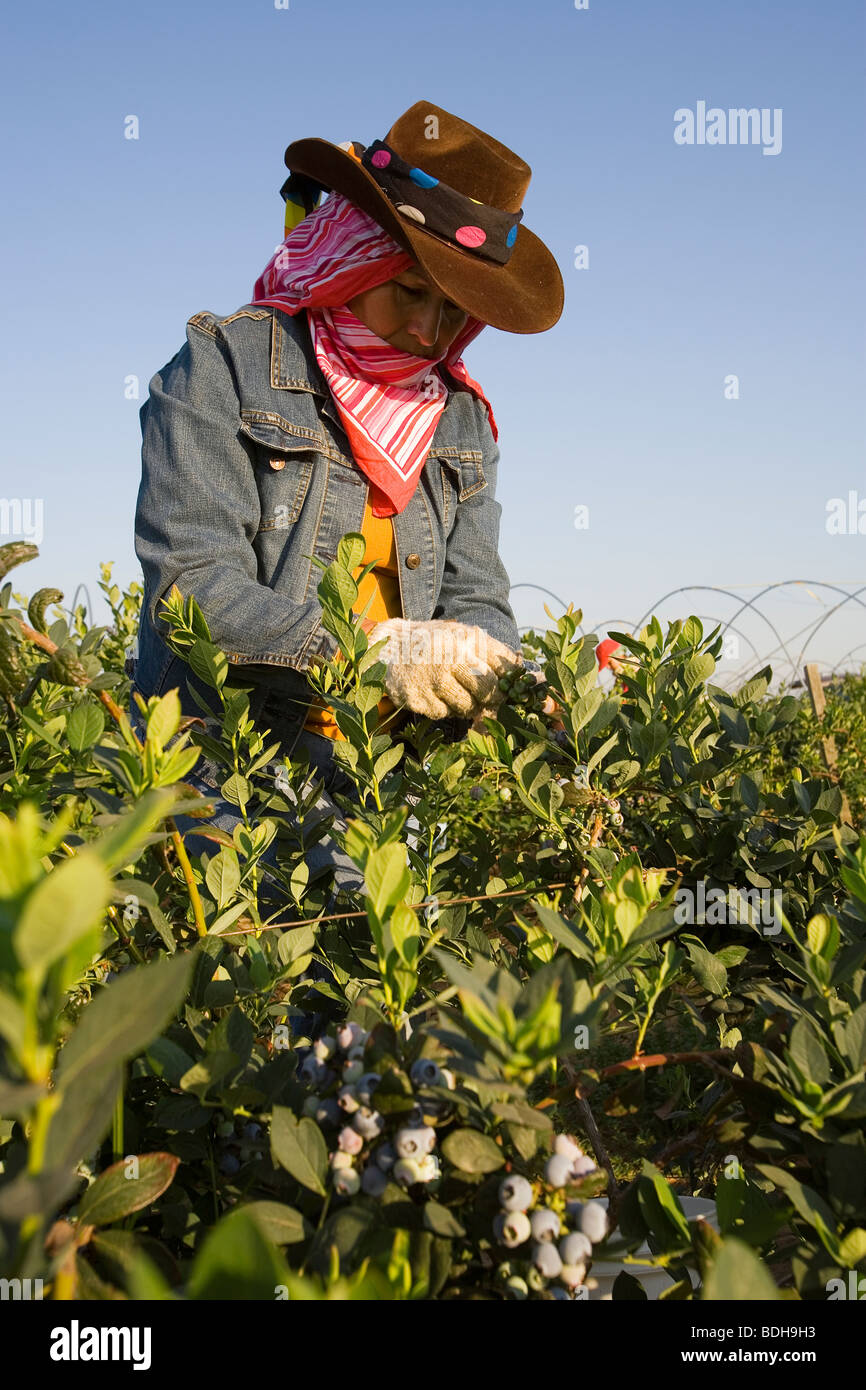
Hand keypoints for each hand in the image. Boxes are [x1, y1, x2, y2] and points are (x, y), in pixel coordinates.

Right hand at [367, 618, 522, 719]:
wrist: (391, 646)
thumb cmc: (436, 642)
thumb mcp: (464, 636)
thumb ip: (495, 653)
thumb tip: (530, 675)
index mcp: (467, 640)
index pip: (505, 670)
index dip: (512, 685)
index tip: (511, 690)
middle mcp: (451, 659)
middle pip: (489, 693)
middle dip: (492, 700)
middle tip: (487, 698)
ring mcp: (433, 681)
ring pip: (468, 708)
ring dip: (468, 705)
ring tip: (456, 691)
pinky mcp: (418, 699)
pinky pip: (444, 714)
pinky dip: (445, 708)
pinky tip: (436, 693)